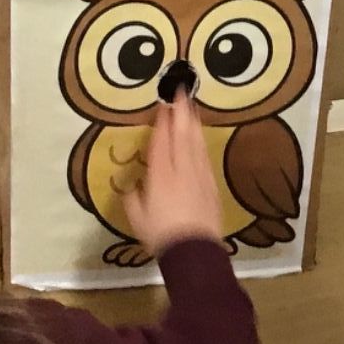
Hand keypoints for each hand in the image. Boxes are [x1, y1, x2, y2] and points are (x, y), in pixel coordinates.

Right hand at [123, 98, 221, 255]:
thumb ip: (133, 197)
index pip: (161, 141)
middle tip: (182, 91)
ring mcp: (200, 176)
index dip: (162, 122)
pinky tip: (200, 137)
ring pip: (196, 143)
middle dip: (182, 112)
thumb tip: (131, 185)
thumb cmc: (161, 235)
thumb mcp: (138, 217)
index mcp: (160, 175)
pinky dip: (202, 143)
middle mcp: (181, 170)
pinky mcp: (212, 185)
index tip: (163, 105)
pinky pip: (205, 157)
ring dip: (194, 123)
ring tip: (193, 106)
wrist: (195, 251)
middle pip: (182, 135)